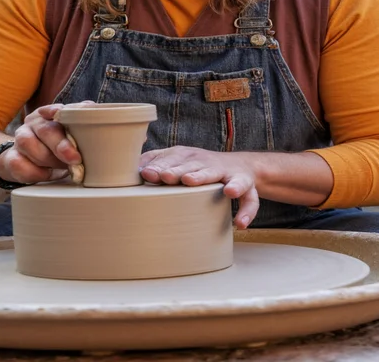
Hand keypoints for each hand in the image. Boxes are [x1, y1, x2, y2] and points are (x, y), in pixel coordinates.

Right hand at [0, 104, 80, 183]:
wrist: (26, 161)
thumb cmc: (54, 147)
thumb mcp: (68, 134)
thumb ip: (79, 126)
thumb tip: (95, 117)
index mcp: (48, 114)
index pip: (53, 109)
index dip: (57, 111)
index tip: (61, 113)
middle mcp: (33, 124)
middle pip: (45, 130)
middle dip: (60, 145)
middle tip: (75, 158)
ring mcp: (19, 141)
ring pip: (30, 146)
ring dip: (50, 161)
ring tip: (64, 169)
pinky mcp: (11, 159)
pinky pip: (21, 166)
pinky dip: (38, 173)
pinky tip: (49, 174)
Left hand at [140, 147, 258, 228]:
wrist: (243, 167)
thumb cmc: (201, 168)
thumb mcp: (180, 161)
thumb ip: (157, 163)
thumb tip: (130, 171)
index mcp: (189, 156)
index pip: (171, 159)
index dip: (159, 165)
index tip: (147, 174)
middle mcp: (206, 162)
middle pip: (190, 165)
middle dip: (177, 170)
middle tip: (166, 177)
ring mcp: (227, 172)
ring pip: (214, 174)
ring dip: (202, 177)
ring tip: (191, 182)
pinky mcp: (245, 185)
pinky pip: (248, 199)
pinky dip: (246, 211)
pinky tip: (240, 223)